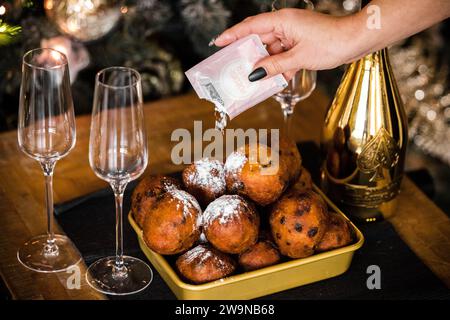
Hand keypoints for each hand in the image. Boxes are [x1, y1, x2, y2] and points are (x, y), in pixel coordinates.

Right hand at [214, 9, 360, 80]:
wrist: (357, 41)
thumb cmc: (331, 43)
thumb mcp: (299, 58)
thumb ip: (274, 66)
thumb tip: (255, 73)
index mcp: (282, 21)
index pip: (250, 27)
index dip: (232, 35)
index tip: (218, 43)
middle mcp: (286, 25)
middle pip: (259, 39)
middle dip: (246, 54)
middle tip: (231, 66)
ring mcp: (294, 34)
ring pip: (271, 50)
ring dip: (264, 64)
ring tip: (251, 78)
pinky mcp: (301, 43)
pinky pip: (283, 55)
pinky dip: (278, 67)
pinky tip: (273, 80)